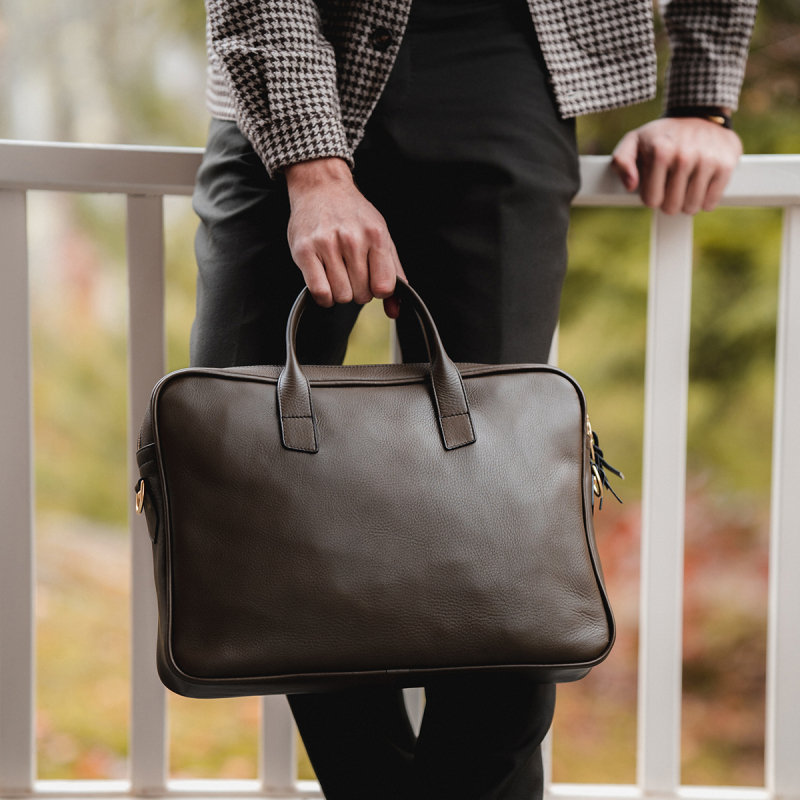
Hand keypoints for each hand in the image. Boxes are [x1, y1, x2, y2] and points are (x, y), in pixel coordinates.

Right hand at [285, 157, 405, 318]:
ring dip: (340, 293)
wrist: (321, 186)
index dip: (378, 290)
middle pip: (362, 295)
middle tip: (352, 273)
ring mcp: (326, 244)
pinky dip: (324, 297)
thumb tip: (394, 311)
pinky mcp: (304, 251)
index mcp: (376, 235)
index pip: (384, 287)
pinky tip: (325, 283)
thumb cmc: (353, 214)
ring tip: (338, 274)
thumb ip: (393, 273)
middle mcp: (352, 239)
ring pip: (341, 296)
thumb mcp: (382, 236)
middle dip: (359, 291)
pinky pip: (320, 292)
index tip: (372, 280)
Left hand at [611, 116, 742, 214]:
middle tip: (671, 188)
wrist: (699, 113)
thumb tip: (631, 186)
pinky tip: (701, 187)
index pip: (651, 200)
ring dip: (687, 203)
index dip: (652, 196)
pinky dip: (705, 201)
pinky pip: (711, 202)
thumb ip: (621, 162)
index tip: (656, 185)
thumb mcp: (633, 142)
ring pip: (691, 207)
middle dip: (669, 202)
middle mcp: (684, 156)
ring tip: (686, 187)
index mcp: (660, 152)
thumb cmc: (661, 135)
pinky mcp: (726, 165)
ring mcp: (707, 160)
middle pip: (671, 207)